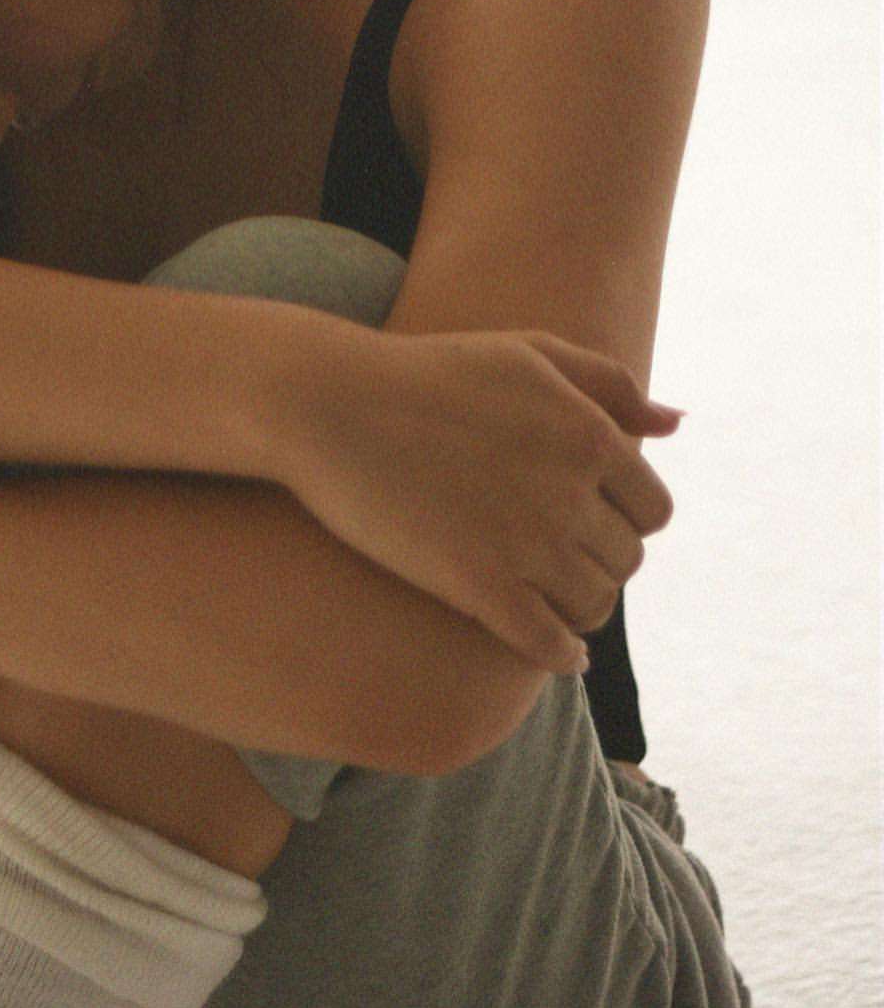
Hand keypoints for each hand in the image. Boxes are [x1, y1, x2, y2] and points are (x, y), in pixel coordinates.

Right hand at [278, 326, 680, 674]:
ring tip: (553, 601)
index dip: (627, 520)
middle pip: (627, 560)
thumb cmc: (427, 371)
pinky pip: (550, 645)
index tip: (592, 523)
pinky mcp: (480, 588)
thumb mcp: (526, 352)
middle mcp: (570, 493)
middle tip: (562, 560)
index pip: (654, 508)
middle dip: (601, 561)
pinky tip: (554, 652)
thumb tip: (677, 424)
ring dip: (581, 607)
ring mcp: (526, 545)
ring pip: (594, 605)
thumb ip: (608, 383)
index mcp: (589, 435)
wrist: (330, 404)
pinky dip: (561, 655)